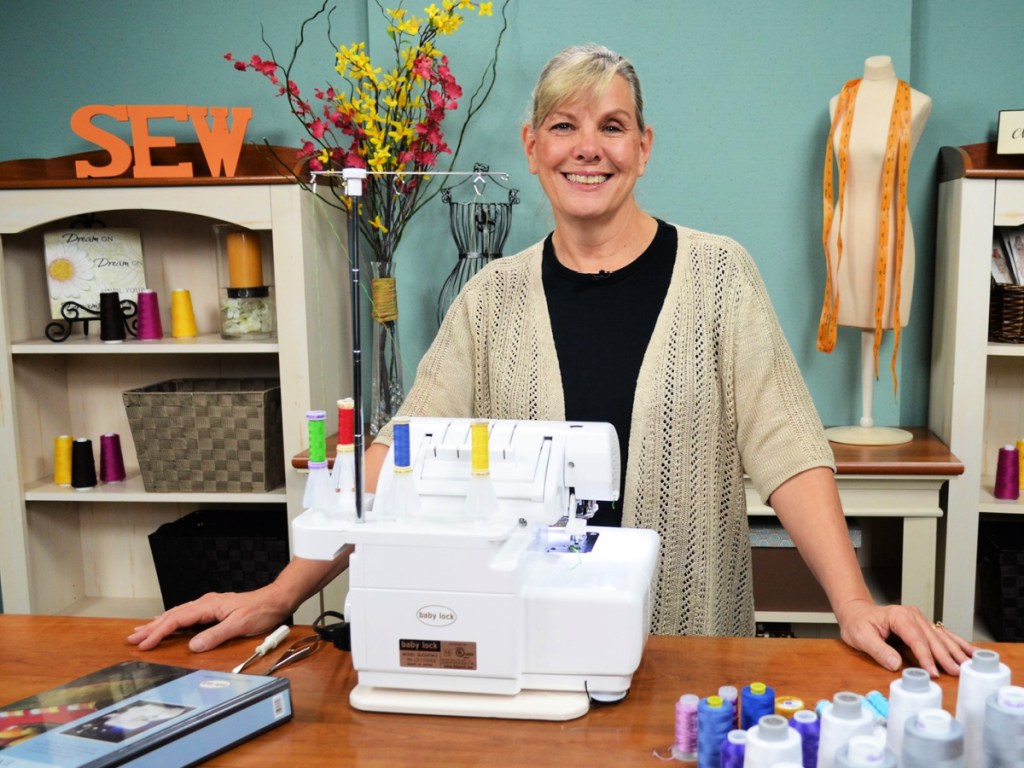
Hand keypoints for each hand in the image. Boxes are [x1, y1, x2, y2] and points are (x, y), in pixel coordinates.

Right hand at [126, 582, 293, 652]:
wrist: (276, 600)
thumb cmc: (261, 610)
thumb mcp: (239, 625)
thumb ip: (216, 635)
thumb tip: (193, 646)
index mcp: (208, 605)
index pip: (177, 619)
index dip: (158, 632)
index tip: (144, 643)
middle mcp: (206, 603)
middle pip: (172, 615)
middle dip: (151, 627)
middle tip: (132, 638)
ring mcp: (209, 606)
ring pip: (178, 614)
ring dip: (159, 624)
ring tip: (142, 632)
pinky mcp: (213, 610)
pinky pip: (186, 616)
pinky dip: (173, 621)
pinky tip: (168, 625)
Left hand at [835, 598, 975, 675]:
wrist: (855, 612)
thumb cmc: (856, 623)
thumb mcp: (860, 637)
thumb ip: (878, 650)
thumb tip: (896, 664)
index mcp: (898, 616)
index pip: (916, 639)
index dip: (926, 657)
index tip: (934, 672)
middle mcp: (912, 615)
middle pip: (932, 638)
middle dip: (946, 656)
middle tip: (958, 672)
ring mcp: (919, 618)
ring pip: (941, 636)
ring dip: (956, 651)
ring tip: (970, 664)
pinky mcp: (922, 624)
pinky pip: (942, 634)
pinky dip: (956, 643)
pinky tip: (970, 651)